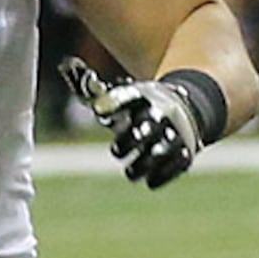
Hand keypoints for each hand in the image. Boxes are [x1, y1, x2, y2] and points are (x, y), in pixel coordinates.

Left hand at [61, 59, 231, 188]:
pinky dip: (161, 175)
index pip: (129, 97)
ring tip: (130, 171)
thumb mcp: (125, 96)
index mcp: (145, 97)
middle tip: (117, 151)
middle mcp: (162, 114)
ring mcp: (175, 132)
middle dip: (132, 139)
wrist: (186, 107)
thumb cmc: (143, 105)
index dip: (114, 102)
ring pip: (160, 150)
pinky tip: (149, 180)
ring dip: (143, 164)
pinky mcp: (186, 151)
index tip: (99, 111)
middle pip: (147, 127)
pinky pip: (175, 165)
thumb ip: (98, 94)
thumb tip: (72, 76)